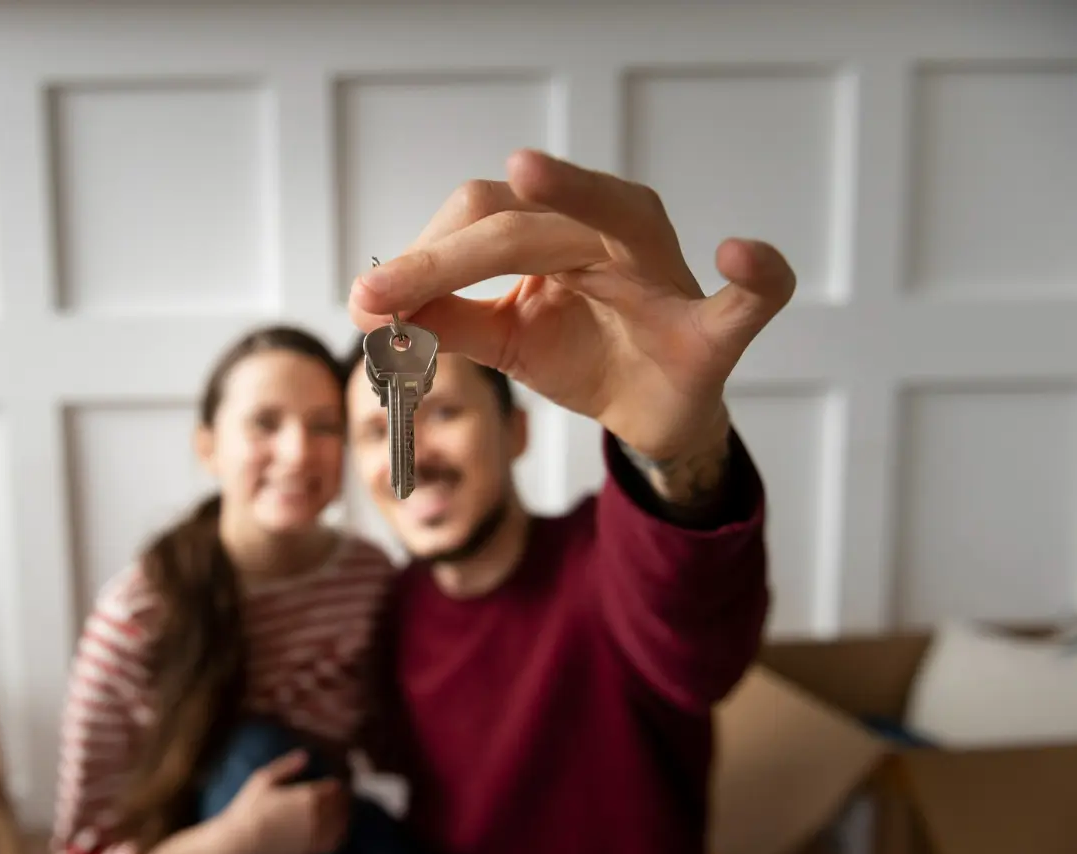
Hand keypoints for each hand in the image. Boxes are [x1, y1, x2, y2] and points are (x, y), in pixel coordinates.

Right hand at [214, 749, 350, 853]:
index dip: (337, 783)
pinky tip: (337, 830)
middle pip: (342, 804)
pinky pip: (336, 843)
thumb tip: (306, 755)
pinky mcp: (312, 852)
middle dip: (343, 798)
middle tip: (340, 795)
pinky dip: (341, 834)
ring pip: (343, 823)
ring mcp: (316, 836)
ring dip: (345, 815)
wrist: (239, 844)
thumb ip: (287, 765)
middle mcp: (317, 816)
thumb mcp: (263, 779)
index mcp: (308, 796)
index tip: (334, 782)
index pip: (336, 787)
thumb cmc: (248, 809)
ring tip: (340, 810)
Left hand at [347, 148, 796, 462]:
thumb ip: (449, 320)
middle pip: (524, 220)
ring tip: (528, 173)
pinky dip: (756, 275)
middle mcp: (615, 231)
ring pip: (619, 218)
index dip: (420, 259)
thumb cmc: (583, 356)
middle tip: (378, 297)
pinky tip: (741, 256)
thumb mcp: (503, 341)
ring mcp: (668, 275)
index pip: (480, 220)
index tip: (364, 300)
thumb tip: (374, 308)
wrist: (653, 412)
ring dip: (573, 194)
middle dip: (445, 256)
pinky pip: (751, 298)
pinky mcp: (715, 330)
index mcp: (561, 230)